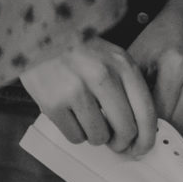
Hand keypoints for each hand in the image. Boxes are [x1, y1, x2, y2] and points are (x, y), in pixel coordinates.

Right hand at [20, 37, 157, 156]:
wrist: (36, 34)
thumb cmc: (74, 47)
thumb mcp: (108, 55)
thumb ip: (126, 85)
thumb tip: (139, 128)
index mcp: (121, 63)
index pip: (146, 111)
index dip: (146, 138)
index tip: (141, 147)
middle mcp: (102, 75)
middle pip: (125, 130)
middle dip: (120, 141)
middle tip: (113, 140)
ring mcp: (76, 89)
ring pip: (99, 137)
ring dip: (94, 134)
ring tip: (84, 116)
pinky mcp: (54, 102)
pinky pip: (75, 137)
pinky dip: (74, 131)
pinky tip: (69, 113)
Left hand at [126, 5, 182, 139]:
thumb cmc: (164, 33)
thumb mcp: (139, 51)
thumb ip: (131, 83)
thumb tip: (121, 114)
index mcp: (175, 63)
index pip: (158, 110)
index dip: (142, 122)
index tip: (130, 127)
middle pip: (174, 120)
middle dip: (156, 128)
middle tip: (140, 129)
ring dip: (171, 125)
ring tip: (155, 120)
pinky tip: (172, 108)